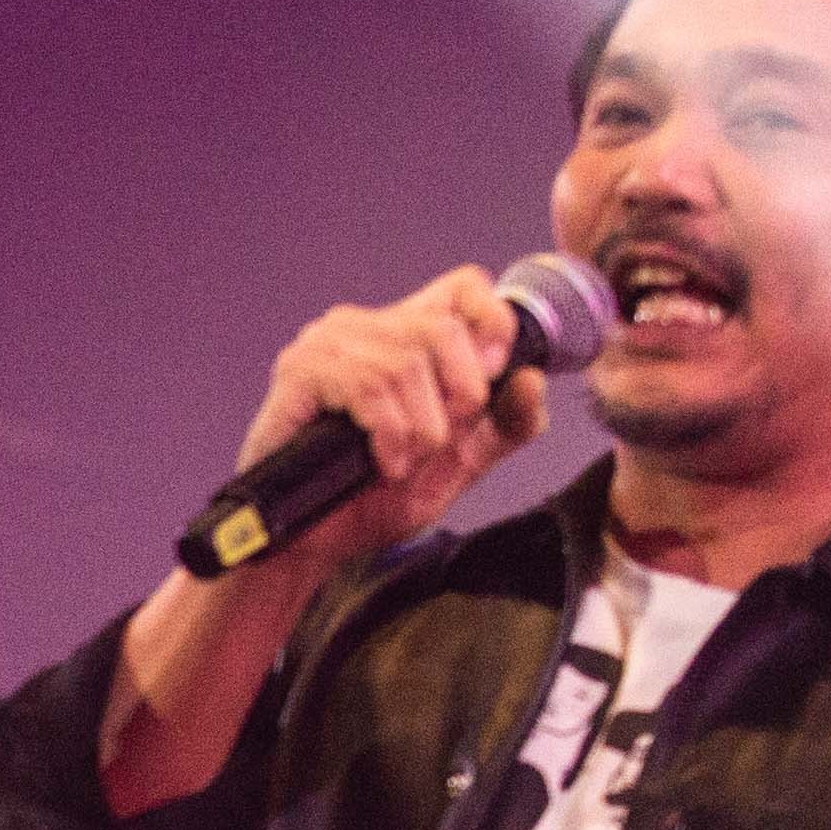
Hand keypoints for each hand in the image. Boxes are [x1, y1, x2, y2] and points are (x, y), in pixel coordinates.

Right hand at [226, 267, 554, 576]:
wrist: (312, 544)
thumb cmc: (374, 499)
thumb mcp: (460, 463)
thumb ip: (505, 424)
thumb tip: (531, 377)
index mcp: (403, 335)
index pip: (463, 286)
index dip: (492, 322)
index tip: (492, 374)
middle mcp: (362, 327)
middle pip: (443, 328)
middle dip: (459, 396)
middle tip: (437, 443)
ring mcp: (326, 345)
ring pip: (406, 363)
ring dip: (420, 431)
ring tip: (402, 463)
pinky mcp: (299, 372)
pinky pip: (368, 388)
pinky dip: (389, 436)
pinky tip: (381, 464)